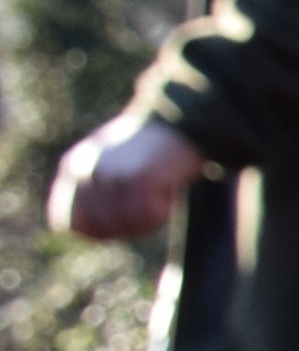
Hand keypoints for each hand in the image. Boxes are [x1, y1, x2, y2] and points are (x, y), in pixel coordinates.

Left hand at [46, 114, 209, 240]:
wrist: (179, 118)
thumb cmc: (149, 147)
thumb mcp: (109, 165)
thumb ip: (93, 191)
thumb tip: (88, 231)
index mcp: (72, 167)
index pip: (67, 222)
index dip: (95, 232)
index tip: (121, 226)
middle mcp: (85, 171)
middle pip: (99, 228)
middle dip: (124, 230)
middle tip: (148, 213)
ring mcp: (110, 174)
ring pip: (124, 225)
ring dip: (146, 222)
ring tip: (161, 199)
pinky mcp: (137, 178)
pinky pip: (146, 217)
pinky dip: (161, 214)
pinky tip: (168, 193)